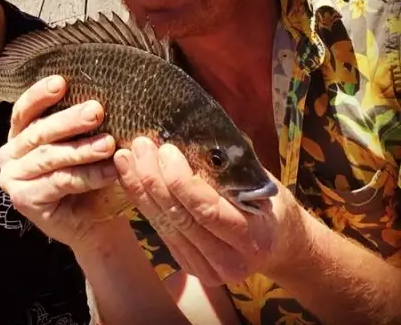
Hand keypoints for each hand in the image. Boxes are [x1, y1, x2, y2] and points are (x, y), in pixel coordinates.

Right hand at [0, 76, 123, 247]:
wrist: (95, 221)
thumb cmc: (90, 174)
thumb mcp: (83, 142)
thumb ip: (83, 122)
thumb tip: (99, 95)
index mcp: (21, 133)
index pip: (25, 109)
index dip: (40, 95)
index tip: (61, 82)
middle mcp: (11, 153)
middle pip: (39, 132)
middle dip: (69, 120)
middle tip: (97, 110)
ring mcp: (13, 178)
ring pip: (49, 157)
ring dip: (81, 149)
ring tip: (108, 144)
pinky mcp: (22, 200)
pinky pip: (58, 182)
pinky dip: (87, 176)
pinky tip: (110, 171)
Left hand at [114, 137, 303, 285]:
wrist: (279, 246)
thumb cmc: (270, 204)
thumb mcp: (260, 183)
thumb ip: (230, 169)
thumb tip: (192, 135)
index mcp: (253, 237)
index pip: (208, 210)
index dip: (181, 181)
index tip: (166, 150)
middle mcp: (228, 262)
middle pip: (179, 218)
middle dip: (153, 179)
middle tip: (140, 146)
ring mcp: (205, 269)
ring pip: (163, 225)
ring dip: (139, 188)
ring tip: (125, 157)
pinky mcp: (187, 264)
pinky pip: (159, 229)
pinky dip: (141, 201)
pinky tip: (129, 177)